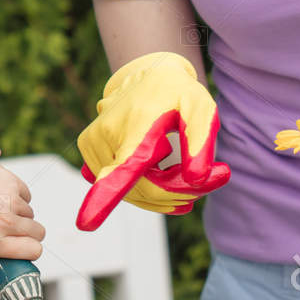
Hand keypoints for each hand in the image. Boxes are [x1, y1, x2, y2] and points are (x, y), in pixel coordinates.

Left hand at [0, 145, 43, 264]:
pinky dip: (16, 194)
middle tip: (9, 227)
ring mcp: (10, 200)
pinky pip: (25, 194)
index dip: (30, 249)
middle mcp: (5, 222)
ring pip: (30, 212)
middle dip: (27, 231)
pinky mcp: (11, 181)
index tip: (22, 246)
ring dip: (18, 212)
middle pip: (38, 232)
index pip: (34, 251)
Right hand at [74, 52, 229, 230]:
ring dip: (164, 192)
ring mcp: (93, 146)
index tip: (85, 225)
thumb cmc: (178, 94)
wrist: (148, 75)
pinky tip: (166, 176)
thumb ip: (201, 145)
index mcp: (137, 127)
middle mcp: (106, 137)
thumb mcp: (201, 110)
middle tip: (215, 176)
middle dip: (179, 192)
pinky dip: (146, 188)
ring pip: (132, 192)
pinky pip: (120, 186)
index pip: (123, 170)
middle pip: (143, 189)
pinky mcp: (89, 151)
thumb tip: (195, 181)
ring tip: (190, 172)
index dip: (103, 199)